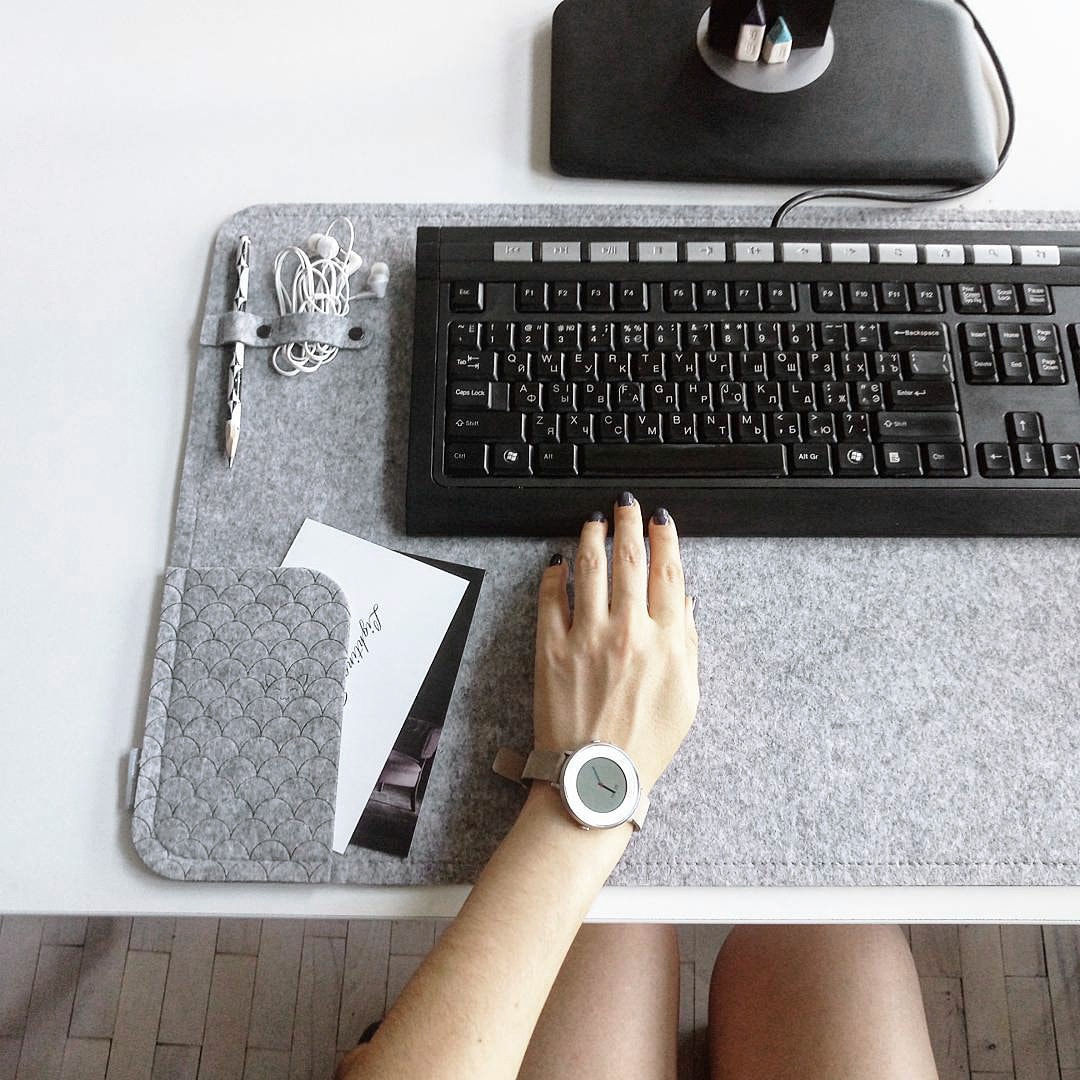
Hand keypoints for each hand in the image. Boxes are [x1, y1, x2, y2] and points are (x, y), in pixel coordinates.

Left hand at [533, 494, 698, 792]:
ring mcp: (587, 638)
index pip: (668, 572)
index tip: (660, 520)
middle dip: (628, 525)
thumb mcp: (686, 697)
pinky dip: (554, 574)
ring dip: (592, 538)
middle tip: (624, 506)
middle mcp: (628, 632)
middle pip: (630, 560)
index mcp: (667, 642)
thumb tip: (682, 604)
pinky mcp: (551, 649)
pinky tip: (557, 560)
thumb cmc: (645, 745)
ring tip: (593, 522)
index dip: (665, 538)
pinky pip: (551, 598)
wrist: (597, 778)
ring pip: (590, 569)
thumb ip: (686, 644)